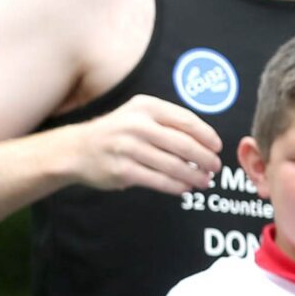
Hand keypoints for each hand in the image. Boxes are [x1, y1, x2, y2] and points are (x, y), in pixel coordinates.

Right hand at [71, 95, 222, 195]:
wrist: (77, 149)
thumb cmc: (119, 132)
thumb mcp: (140, 115)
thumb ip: (170, 122)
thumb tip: (208, 142)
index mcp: (146, 107)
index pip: (187, 121)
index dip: (207, 136)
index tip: (217, 148)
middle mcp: (136, 125)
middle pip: (184, 145)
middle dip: (206, 159)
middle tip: (215, 167)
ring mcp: (128, 148)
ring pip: (174, 166)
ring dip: (195, 176)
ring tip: (205, 181)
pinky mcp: (122, 170)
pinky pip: (160, 181)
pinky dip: (178, 186)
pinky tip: (185, 188)